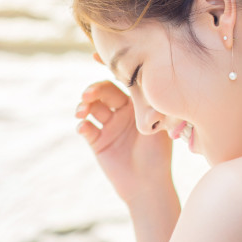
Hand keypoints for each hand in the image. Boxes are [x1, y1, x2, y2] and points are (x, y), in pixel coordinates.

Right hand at [75, 79, 172, 206]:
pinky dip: (83, 126)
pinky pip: (87, 129)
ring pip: (92, 108)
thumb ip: (149, 103)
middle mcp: (122, 110)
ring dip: (84, 106)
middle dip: (95, 90)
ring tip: (82, 111)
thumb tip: (145, 78)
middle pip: (105, 92)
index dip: (110, 67)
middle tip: (89, 94)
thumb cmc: (159, 153)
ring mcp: (109, 125)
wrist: (149, 185)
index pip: (123, 80)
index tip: (96, 56)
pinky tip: (83, 127)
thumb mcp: (157, 124)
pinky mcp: (97, 141)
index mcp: (138, 102)